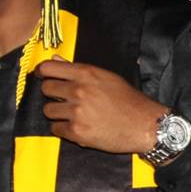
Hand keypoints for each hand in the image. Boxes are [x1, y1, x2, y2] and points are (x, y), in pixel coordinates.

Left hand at [34, 59, 168, 154]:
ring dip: (58, 113)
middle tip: (65, 100)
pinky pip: (55, 129)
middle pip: (46, 89)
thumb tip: (56, 59)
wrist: (147, 126)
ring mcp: (77, 112)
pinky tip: (78, 126)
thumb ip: (79, 69)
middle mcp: (79, 91)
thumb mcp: (107, 78)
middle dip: (53, 94)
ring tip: (74, 115)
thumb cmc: (130, 101)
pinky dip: (64, 129)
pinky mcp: (77, 132)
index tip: (44, 77)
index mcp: (86, 74)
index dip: (43, 72)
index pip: (48, 68)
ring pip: (48, 110)